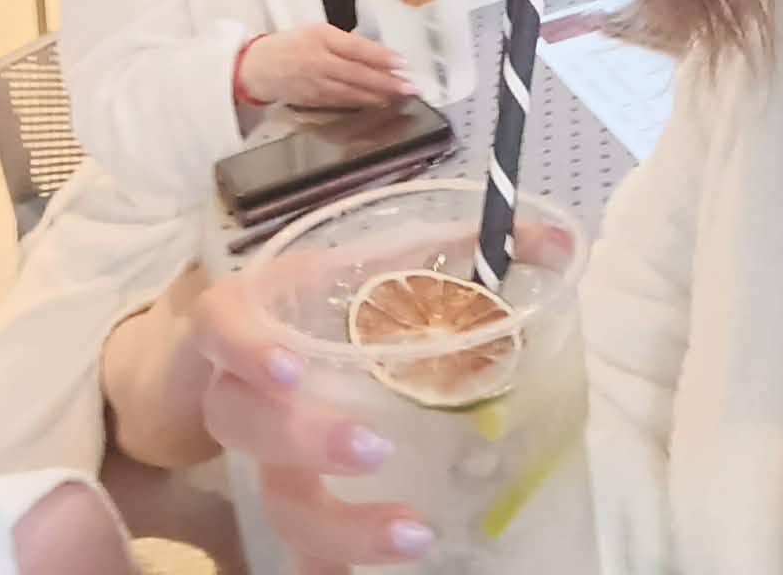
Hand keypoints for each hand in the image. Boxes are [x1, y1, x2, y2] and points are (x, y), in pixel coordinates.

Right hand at [194, 277, 436, 570]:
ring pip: (272, 496)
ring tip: (413, 535)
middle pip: (239, 421)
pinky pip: (293, 548)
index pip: (223, 322)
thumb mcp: (374, 260)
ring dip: (335, 526)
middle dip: (302, 440)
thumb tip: (559, 241)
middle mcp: (242, 386)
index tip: (292, 371)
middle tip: (376, 449)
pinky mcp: (285, 498)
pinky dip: (323, 571)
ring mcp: (261, 452)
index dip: (247, 347)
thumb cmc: (320, 297)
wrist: (245, 349)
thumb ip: (462, 248)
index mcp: (257, 314)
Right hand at [240, 26, 412, 108]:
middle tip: (409, 86)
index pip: (358, 48)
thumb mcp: (317, 32)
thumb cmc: (290, 45)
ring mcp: (315, 83)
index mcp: (321, 37)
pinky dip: (362, 103)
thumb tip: (377, 54)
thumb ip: (344, 42)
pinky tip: (377, 103)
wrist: (258, 67)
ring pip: (352, 91)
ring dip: (378, 94)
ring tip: (399, 96)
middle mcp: (319, 61)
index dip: (382, 57)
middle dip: (387, 81)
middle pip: (358, 73)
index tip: (402, 63)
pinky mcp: (313, 100)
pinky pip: (342, 102)